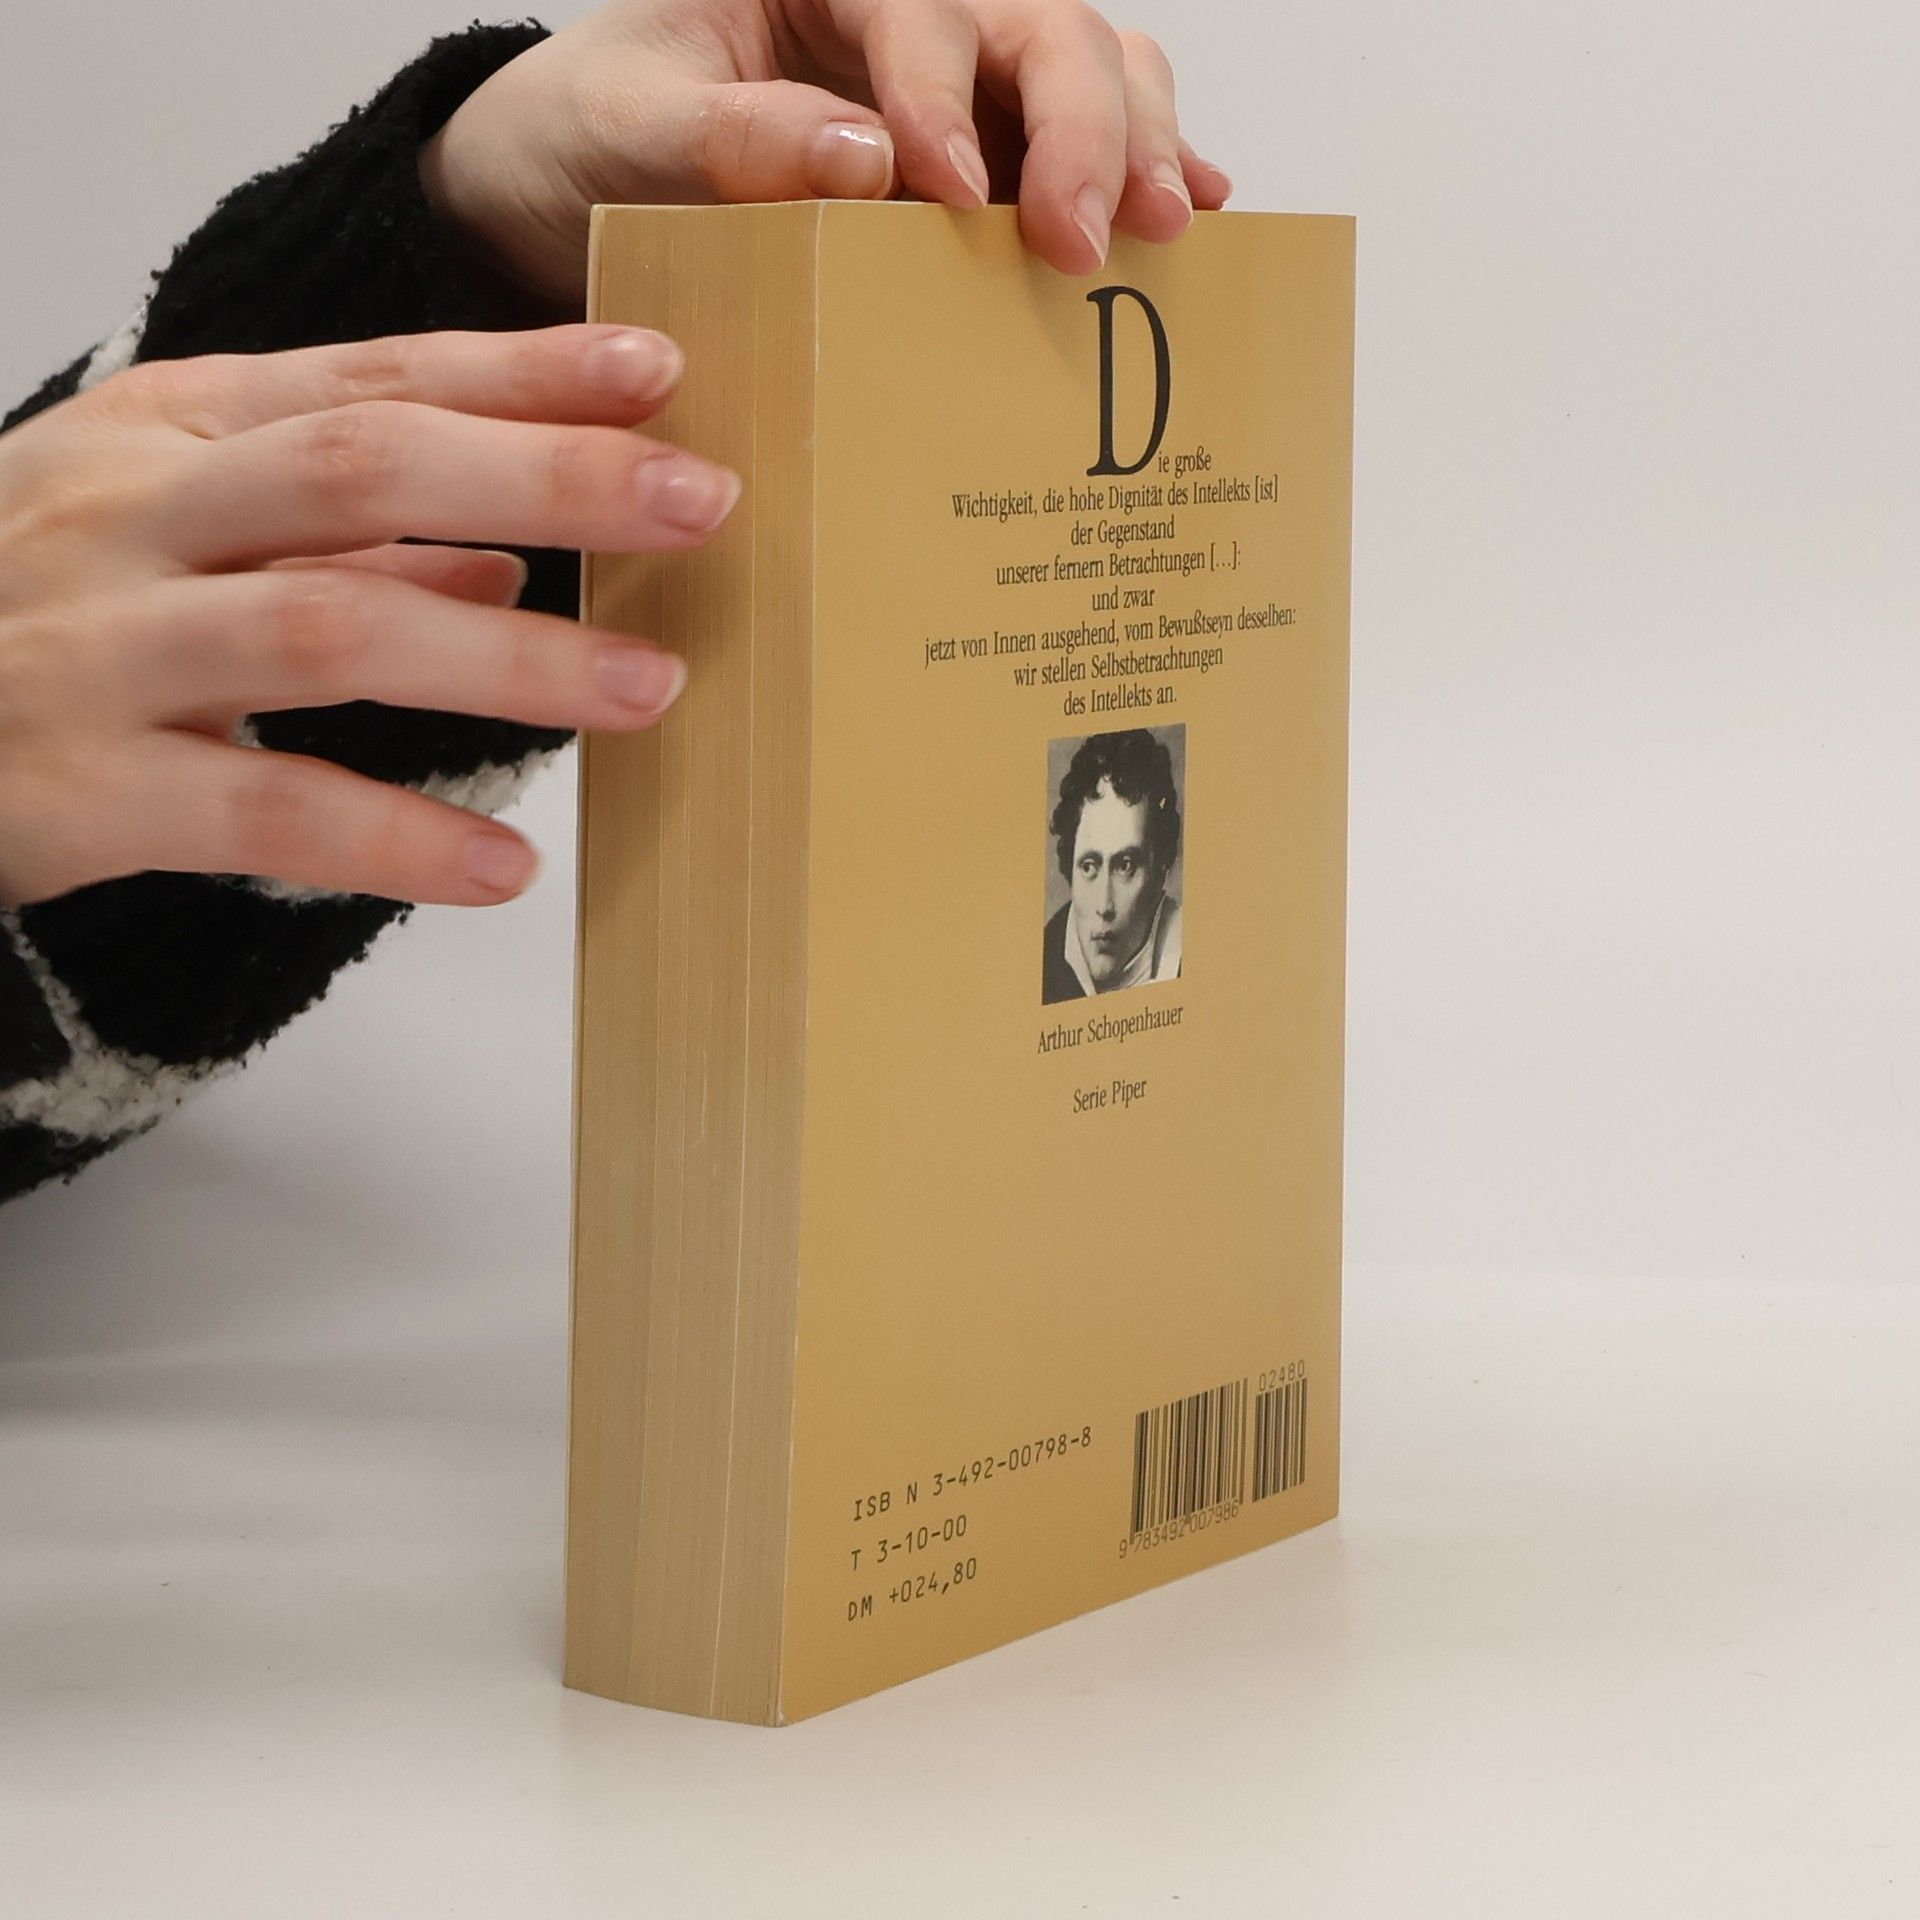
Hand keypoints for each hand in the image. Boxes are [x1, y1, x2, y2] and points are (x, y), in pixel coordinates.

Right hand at [0, 323, 731, 907]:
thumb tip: (508, 557)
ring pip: (327, 628)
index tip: (656, 369)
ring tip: (649, 689)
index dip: (518, 374)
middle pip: (361, 467)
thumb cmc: (39, 612)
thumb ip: (338, 540)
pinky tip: (505, 867)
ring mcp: (99, 646)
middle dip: (544, 478)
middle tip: (699, 503)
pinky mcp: (79, 786)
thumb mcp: (173, 533)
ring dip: (505, 658)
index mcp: (164, 433)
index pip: (368, 381)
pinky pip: (262, 809)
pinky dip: (396, 837)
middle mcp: (132, 517)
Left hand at [420, 0, 1233, 305]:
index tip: (955, 197)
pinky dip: (1136, 171)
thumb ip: (731, 138)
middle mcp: (904, 18)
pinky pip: (1071, 146)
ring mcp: (952, 86)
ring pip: (1085, 70)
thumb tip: (866, 160)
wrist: (554, 190)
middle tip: (1089, 232)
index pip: (919, 11)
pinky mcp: (973, 157)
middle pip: (1039, 30)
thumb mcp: (626, 127)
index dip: (949, 96)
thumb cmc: (581, 137)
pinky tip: (1189, 212)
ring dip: (1136, 142)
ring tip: (1163, 226)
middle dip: (1084, 127)